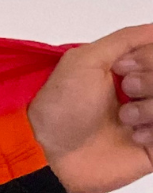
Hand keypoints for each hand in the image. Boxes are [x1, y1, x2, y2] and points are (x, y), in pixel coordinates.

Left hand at [28, 25, 152, 192]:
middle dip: (150, 82)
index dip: (147, 60)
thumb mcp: (84, 60)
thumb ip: (123, 40)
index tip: (123, 68)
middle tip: (125, 91)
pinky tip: (135, 136)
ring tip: (125, 119)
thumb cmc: (60, 106)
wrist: (51, 153)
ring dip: (151, 109)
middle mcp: (142, 92)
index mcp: (128, 70)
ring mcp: (149, 119)